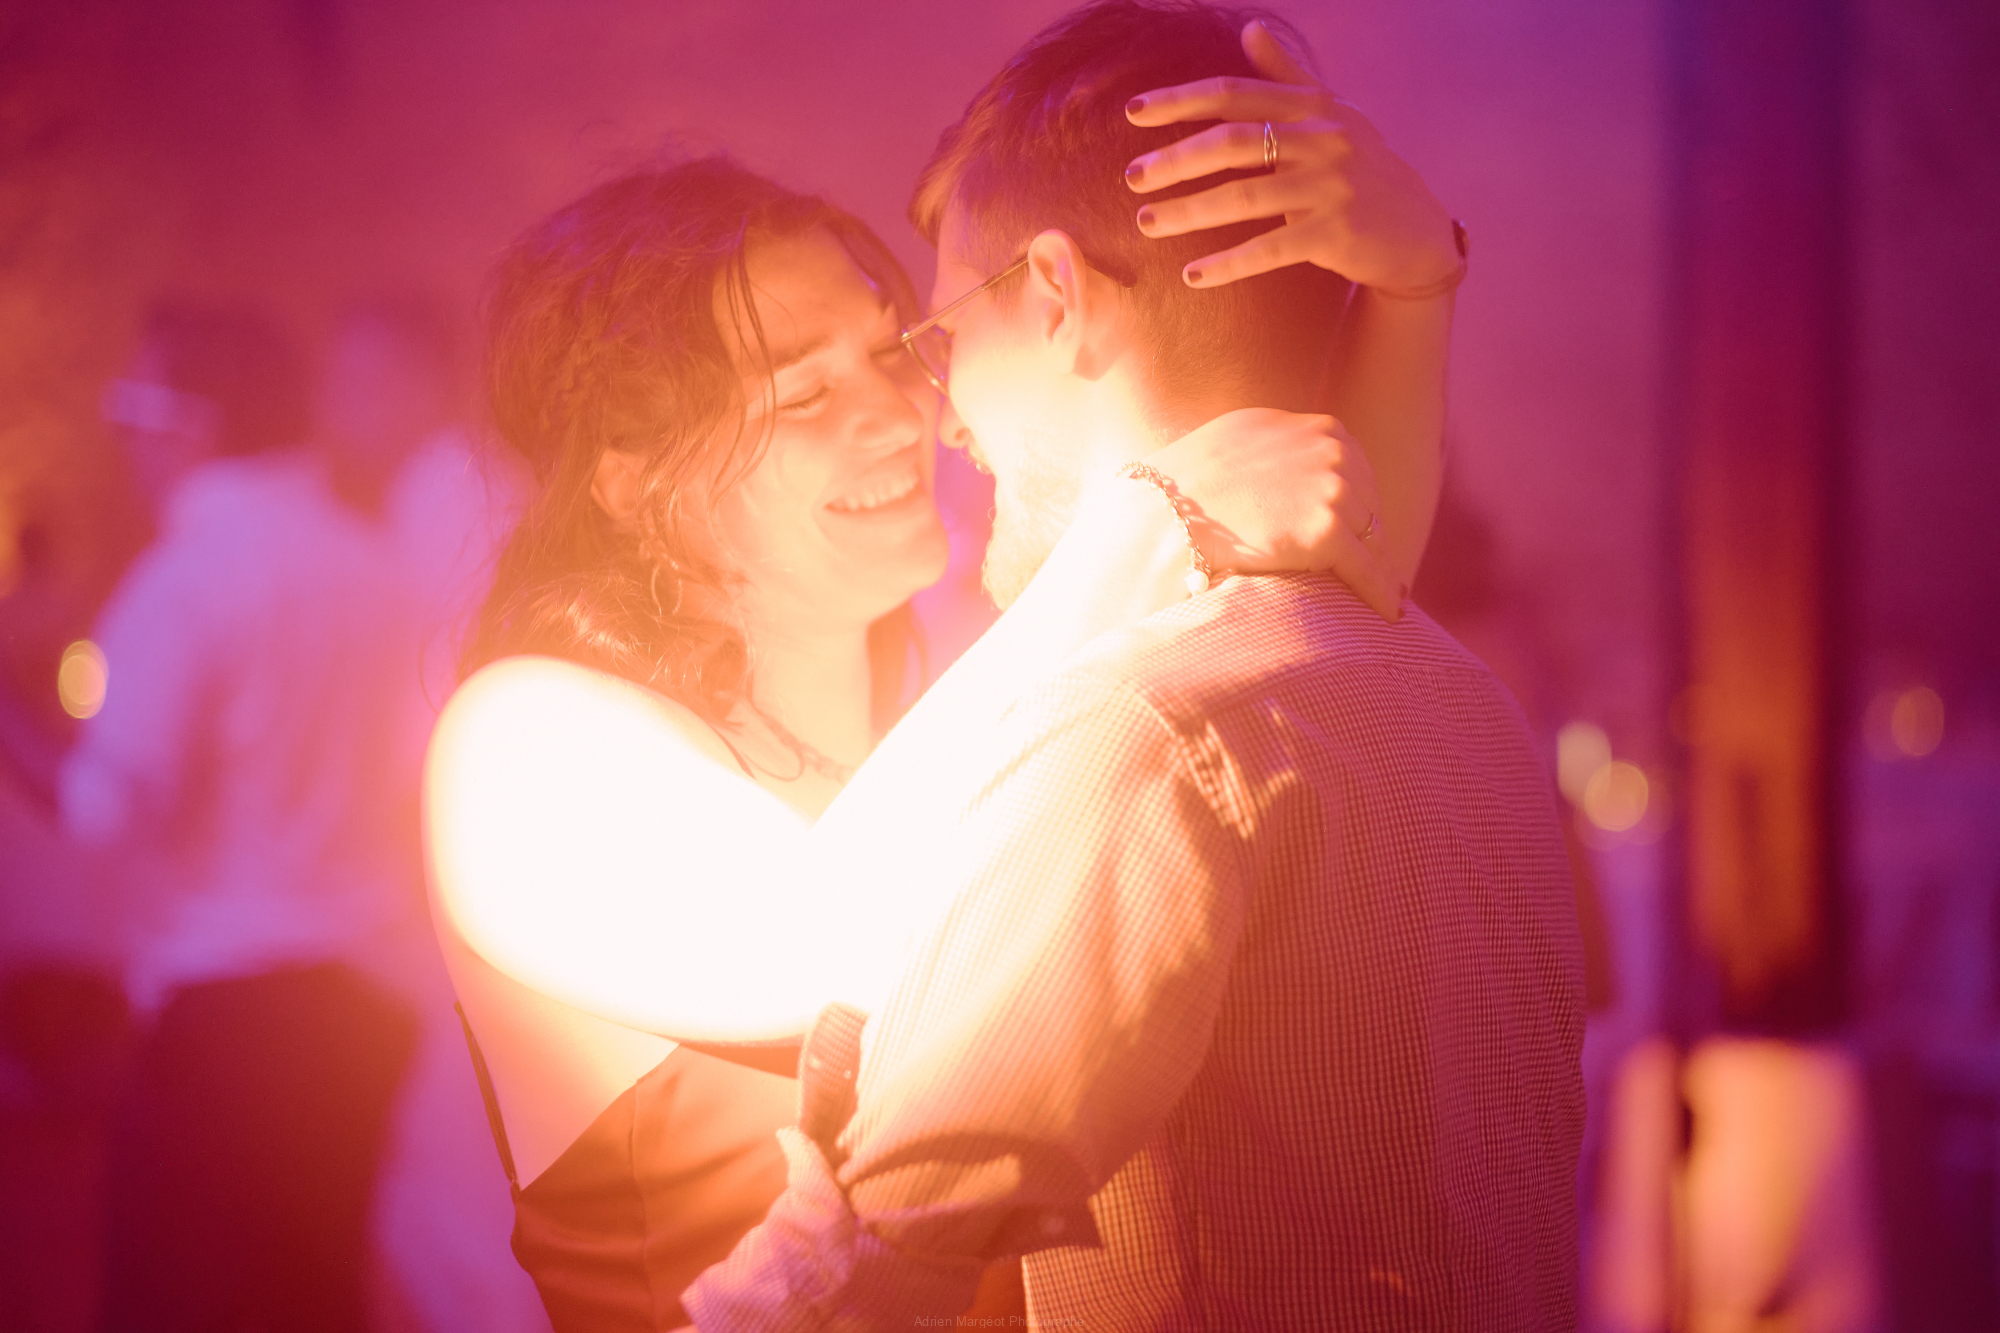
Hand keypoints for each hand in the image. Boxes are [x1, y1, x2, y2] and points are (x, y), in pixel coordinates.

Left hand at [1123, 20, 1457, 295]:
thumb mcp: (1332, 117)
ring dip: (1188, 211)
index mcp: (1315, 107)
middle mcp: (1324, 140)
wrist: (1418, 231)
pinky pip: (1269, 249)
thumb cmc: (1362, 169)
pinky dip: (1228, 263)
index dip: (1180, 100)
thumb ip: (1287, 76)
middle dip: (1176, 159)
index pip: (1235, 95)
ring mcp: (1331, 188)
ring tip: (1147, 223)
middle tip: (1131, 178)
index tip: (1132, 111)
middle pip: (1234, 143)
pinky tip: (1192, 275)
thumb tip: (1250, 29)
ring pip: (1244, 197)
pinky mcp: (1335, 235)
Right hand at [1145, 408, 1402, 620]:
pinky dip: (1382, 592)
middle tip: (1368, 569)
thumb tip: (1293, 468)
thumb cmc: (1185, 485)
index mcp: (1310, 427)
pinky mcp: (1327, 531)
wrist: (1164, 513)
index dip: (1353, 504)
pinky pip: (1367, 569)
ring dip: (1373, 565)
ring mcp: (1332, 488)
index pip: (1351, 469)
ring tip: (1383, 595)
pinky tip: (1390, 612)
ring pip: (1371, 537)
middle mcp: (1329, 449)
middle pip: (1367, 502)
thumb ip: (1279, 448)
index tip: (1356, 530)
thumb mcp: (1239, 441)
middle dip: (1366, 534)